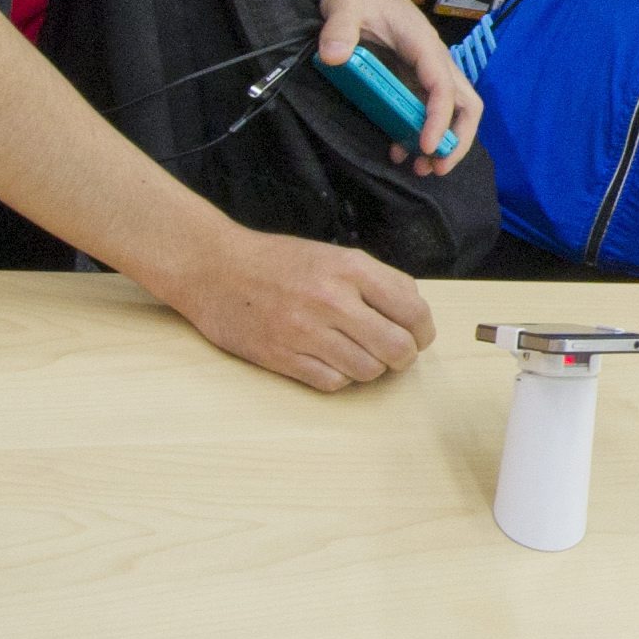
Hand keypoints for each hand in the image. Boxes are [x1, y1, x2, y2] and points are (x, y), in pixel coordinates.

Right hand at [139, 226, 437, 390]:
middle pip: (397, 348)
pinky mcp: (283, 357)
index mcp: (351, 269)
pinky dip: (340, 378)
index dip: (423, 331)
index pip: (413, 311)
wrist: (214, 268)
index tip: (418, 336)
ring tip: (357, 354)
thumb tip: (415, 312)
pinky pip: (334, 382)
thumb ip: (376, 281)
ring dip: (370, 368)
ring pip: (368, 370)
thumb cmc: (278, 262)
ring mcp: (306, 331)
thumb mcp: (333, 255)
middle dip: (403, 356)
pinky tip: (330, 362)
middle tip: (393, 353)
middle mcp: (332, 300)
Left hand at [316, 0, 482, 174]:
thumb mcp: (344, 7)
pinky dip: (422, 132)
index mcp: (424, 45)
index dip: (439, 119)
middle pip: (466, 103)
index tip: (427, 146)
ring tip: (422, 168)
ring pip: (454, 109)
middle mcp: (433, 60)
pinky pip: (429, 109)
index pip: (443, 87)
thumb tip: (335, 56)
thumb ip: (340, 30)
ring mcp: (425, 70)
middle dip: (458, 138)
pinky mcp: (413, 76)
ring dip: (445, 140)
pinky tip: (399, 149)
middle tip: (437, 167)